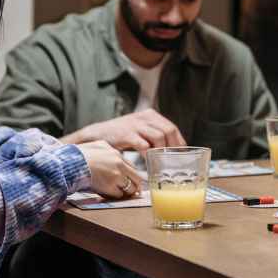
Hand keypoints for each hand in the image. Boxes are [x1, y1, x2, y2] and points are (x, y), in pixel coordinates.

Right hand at [66, 109, 185, 151]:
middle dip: (173, 147)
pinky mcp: (126, 134)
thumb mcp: (140, 130)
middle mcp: (145, 117)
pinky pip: (143, 145)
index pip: (172, 128)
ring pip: (159, 137)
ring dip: (162, 151)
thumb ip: (154, 136)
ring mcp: (136, 125)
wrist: (97, 134)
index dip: (179, 142)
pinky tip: (148, 162)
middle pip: (168, 130)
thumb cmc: (121, 135)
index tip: (181, 155)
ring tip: (162, 162)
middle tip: (173, 160)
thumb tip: (171, 150)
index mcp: (150, 115)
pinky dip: (148, 155)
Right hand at [78, 140, 142, 198]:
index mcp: (117, 155)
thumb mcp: (98, 145)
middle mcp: (120, 165)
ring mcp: (116, 176)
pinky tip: (111, 194)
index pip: (132, 167)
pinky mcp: (109, 187)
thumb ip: (108, 148)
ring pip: (130, 188)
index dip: (132, 175)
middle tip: (135, 191)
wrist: (71, 163)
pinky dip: (116, 195)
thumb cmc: (81, 154)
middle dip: (135, 186)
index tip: (133, 180)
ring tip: (123, 194)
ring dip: (127, 192)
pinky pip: (119, 194)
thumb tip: (112, 151)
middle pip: (136, 179)